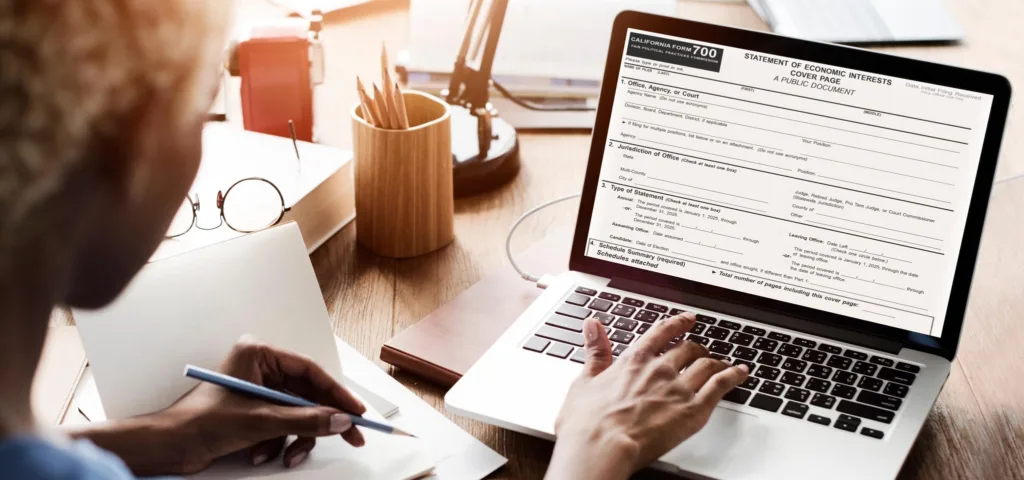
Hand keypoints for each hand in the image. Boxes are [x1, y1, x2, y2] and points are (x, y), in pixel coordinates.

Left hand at [159, 336, 366, 472]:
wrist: (169, 446)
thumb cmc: (201, 422)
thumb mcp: (261, 421)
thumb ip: (305, 420)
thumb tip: (340, 420)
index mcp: (259, 354)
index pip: (310, 371)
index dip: (337, 393)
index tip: (356, 411)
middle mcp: (260, 368)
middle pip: (307, 394)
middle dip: (321, 420)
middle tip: (350, 435)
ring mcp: (257, 390)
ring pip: (297, 414)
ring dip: (294, 438)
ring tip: (287, 456)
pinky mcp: (253, 411)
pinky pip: (282, 425)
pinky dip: (278, 443)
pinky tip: (262, 455)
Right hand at [546, 313, 748, 479]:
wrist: (602, 446)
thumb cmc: (588, 422)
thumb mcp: (584, 381)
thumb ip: (595, 351)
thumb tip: (592, 326)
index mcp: (634, 360)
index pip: (662, 332)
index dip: (677, 323)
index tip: (687, 319)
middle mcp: (660, 368)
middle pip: (688, 348)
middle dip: (697, 347)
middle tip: (702, 350)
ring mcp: (679, 388)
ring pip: (707, 364)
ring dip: (717, 361)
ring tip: (724, 363)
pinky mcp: (694, 410)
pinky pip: (721, 385)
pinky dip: (734, 376)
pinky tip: (741, 373)